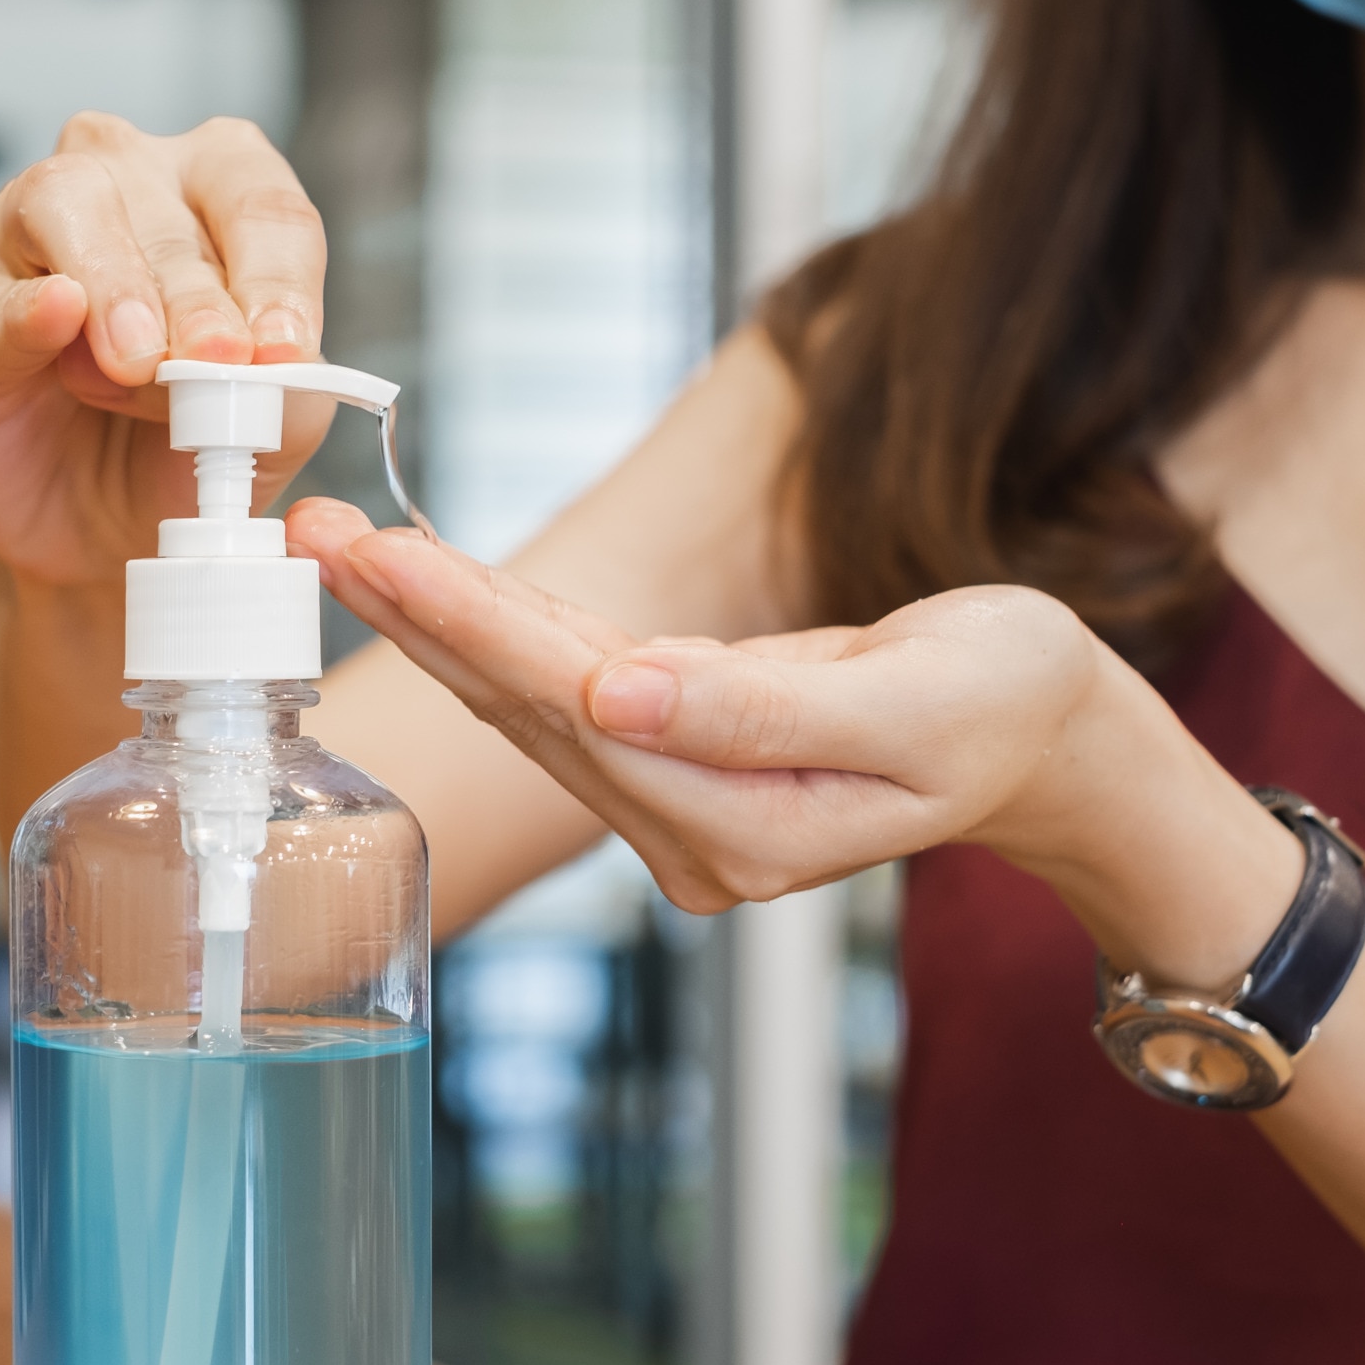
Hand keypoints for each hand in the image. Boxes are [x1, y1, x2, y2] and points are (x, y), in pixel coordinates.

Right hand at [0, 113, 339, 586]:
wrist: (106, 531)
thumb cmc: (195, 443)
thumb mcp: (276, 421)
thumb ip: (289, 384)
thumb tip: (263, 360)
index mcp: (219, 194)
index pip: (261, 203)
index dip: (278, 275)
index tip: (284, 346)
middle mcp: (129, 183)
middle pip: (170, 212)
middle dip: (200, 297)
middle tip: (215, 362)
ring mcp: (32, 231)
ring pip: (76, 204)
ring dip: (119, 285)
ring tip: (138, 362)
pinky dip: (28, 309)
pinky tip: (56, 315)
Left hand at [286, 498, 1128, 914]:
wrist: (1049, 736)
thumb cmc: (1004, 700)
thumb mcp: (911, 699)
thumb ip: (762, 709)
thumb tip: (618, 692)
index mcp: (742, 826)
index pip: (577, 710)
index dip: (474, 624)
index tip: (384, 552)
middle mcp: (692, 833)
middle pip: (527, 709)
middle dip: (420, 615)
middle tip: (314, 531)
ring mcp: (681, 804)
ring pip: (533, 699)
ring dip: (439, 618)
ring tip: (343, 541)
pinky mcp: (680, 761)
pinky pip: (572, 687)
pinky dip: (503, 626)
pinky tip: (437, 581)